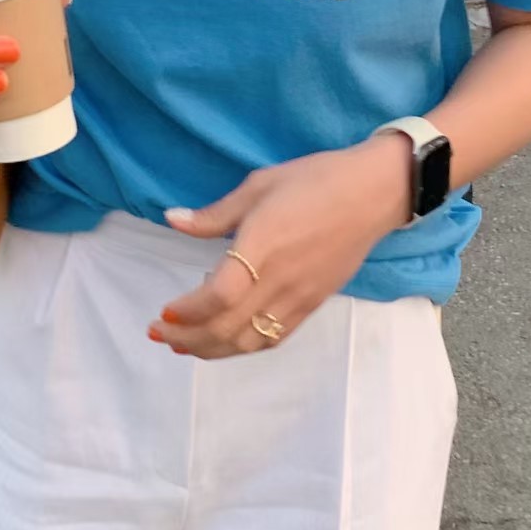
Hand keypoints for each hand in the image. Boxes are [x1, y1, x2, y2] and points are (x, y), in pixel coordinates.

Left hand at [148, 134, 414, 359]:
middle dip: (187, 338)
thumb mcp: (259, 185)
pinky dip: (244, 346)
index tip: (164, 311)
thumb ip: (215, 213)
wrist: (372, 193)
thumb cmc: (314, 180)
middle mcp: (280, 279)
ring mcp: (299, 296)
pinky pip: (275, 337)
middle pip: (228, 327)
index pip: (219, 295)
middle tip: (158, 333)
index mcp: (263, 245)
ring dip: (212, 349)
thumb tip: (172, 220)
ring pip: (250, 341)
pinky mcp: (313, 303)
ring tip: (184, 344)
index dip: (188, 311)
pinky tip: (226, 339)